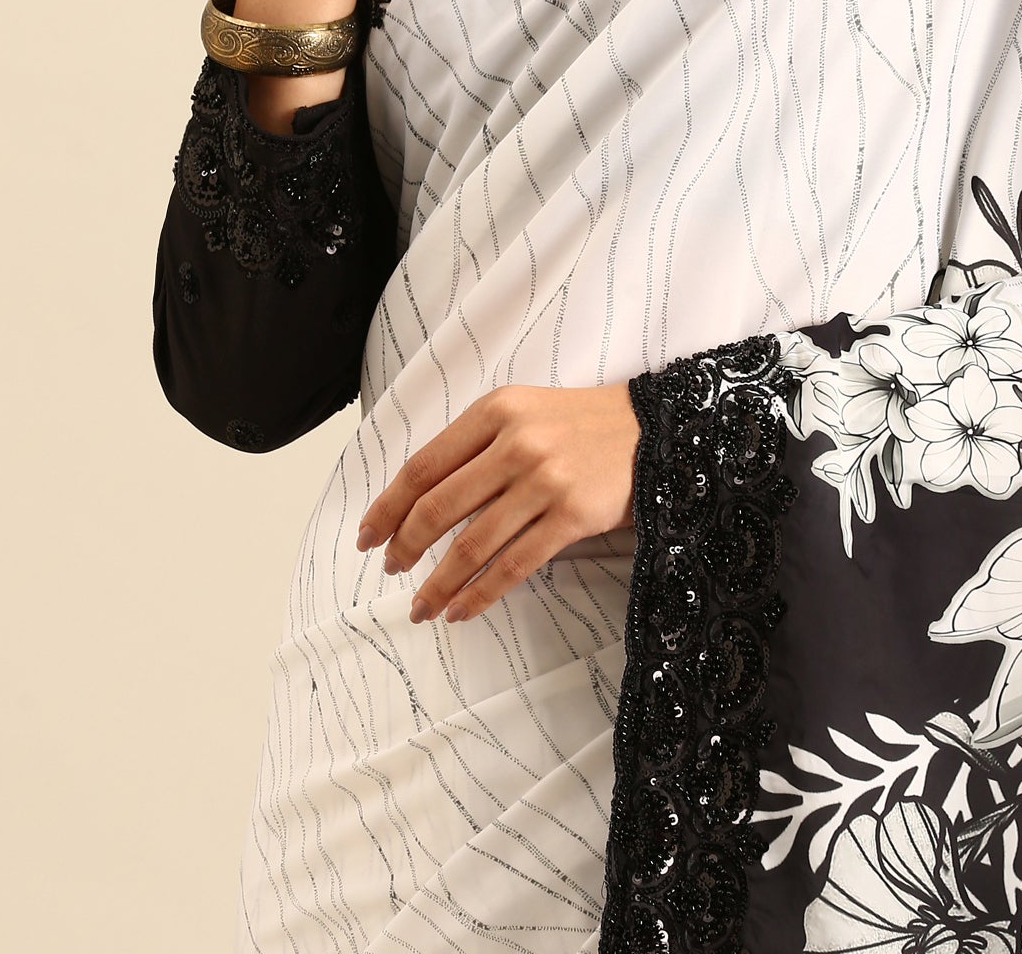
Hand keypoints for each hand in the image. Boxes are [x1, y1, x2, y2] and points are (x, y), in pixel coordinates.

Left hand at [354, 383, 640, 624]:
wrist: (654, 430)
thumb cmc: (579, 424)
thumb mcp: (523, 413)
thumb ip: (475, 446)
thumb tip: (419, 500)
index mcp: (496, 411)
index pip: (424, 465)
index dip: (389, 506)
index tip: (368, 536)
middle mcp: (516, 443)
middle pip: (439, 506)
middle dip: (406, 546)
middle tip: (390, 570)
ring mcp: (545, 480)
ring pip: (472, 544)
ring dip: (438, 583)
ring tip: (421, 607)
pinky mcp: (573, 515)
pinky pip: (513, 564)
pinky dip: (480, 593)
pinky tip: (461, 610)